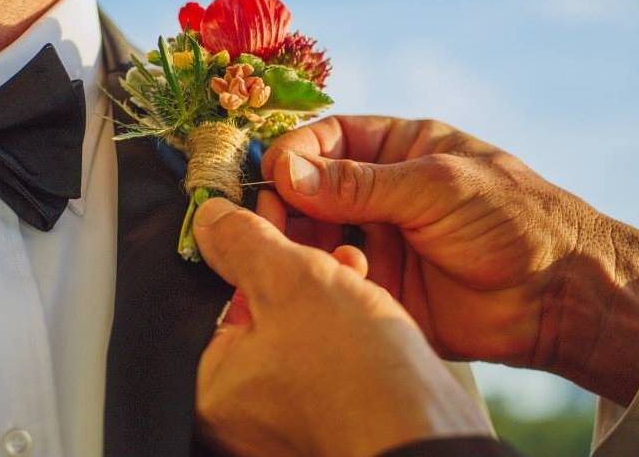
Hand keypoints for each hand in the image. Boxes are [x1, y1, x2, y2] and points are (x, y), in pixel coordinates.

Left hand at [194, 198, 490, 456]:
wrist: (428, 428)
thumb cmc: (356, 371)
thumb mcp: (291, 280)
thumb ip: (243, 242)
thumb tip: (210, 217)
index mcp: (215, 383)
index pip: (215, 296)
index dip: (241, 244)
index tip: (261, 210)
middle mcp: (243, 406)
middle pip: (257, 308)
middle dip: (287, 259)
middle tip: (303, 220)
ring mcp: (288, 410)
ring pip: (295, 323)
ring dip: (320, 279)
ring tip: (346, 255)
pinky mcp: (331, 406)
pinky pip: (323, 347)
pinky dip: (339, 313)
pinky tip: (361, 285)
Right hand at [262, 116, 638, 405]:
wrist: (560, 296)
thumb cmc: (512, 220)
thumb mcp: (436, 186)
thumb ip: (358, 184)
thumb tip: (285, 171)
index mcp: (397, 151)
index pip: (326, 140)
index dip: (294, 154)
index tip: (273, 175)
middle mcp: (379, 194)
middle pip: (308, 190)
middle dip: (285, 202)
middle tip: (271, 221)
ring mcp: (377, 241)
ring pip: (313, 236)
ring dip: (300, 242)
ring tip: (303, 253)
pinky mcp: (379, 288)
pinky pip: (334, 279)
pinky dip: (324, 278)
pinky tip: (337, 279)